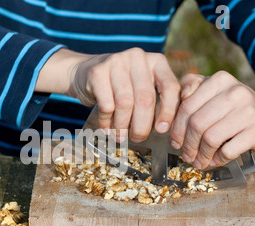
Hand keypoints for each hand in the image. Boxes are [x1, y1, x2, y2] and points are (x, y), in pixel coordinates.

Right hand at [36, 48, 180, 141]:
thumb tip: (164, 128)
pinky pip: (107, 105)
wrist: (85, 73)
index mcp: (156, 61)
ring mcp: (116, 62)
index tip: (161, 130)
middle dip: (142, 125)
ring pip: (125, 103)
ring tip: (120, 137)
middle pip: (145, 99)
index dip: (168, 111)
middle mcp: (137, 57)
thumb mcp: (142, 86)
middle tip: (138, 138)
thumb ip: (156, 100)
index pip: (169, 87)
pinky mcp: (97, 72)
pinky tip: (107, 128)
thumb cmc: (120, 86)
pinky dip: (107, 122)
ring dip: (122, 126)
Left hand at [170, 71, 254, 168]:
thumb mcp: (214, 90)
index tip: (175, 141)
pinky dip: (217, 159)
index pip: (187, 106)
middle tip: (185, 155)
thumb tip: (174, 104)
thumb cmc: (234, 106)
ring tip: (198, 161)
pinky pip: (228, 150)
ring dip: (201, 155)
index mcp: (220, 80)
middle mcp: (235, 92)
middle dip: (187, 144)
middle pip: (197, 124)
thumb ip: (191, 88)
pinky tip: (214, 161)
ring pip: (210, 138)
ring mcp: (249, 111)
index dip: (176, 128)